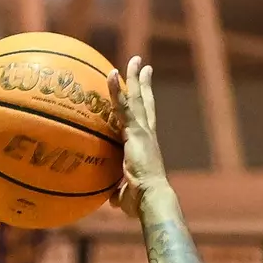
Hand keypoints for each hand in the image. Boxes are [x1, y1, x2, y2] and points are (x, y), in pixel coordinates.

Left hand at [107, 56, 169, 219]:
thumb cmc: (141, 203)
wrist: (151, 199)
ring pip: (138, 98)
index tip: (145, 90)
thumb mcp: (125, 195)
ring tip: (134, 59)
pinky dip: (117, 90)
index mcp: (146, 146)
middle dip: (144, 84)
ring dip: (135, 78)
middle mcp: (147, 135)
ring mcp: (142, 131)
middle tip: (143, 66)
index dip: (145, 104)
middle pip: (146, 103)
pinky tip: (112, 73)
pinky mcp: (135, 132)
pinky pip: (123, 106)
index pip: (146, 120)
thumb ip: (118, 192)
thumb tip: (111, 199)